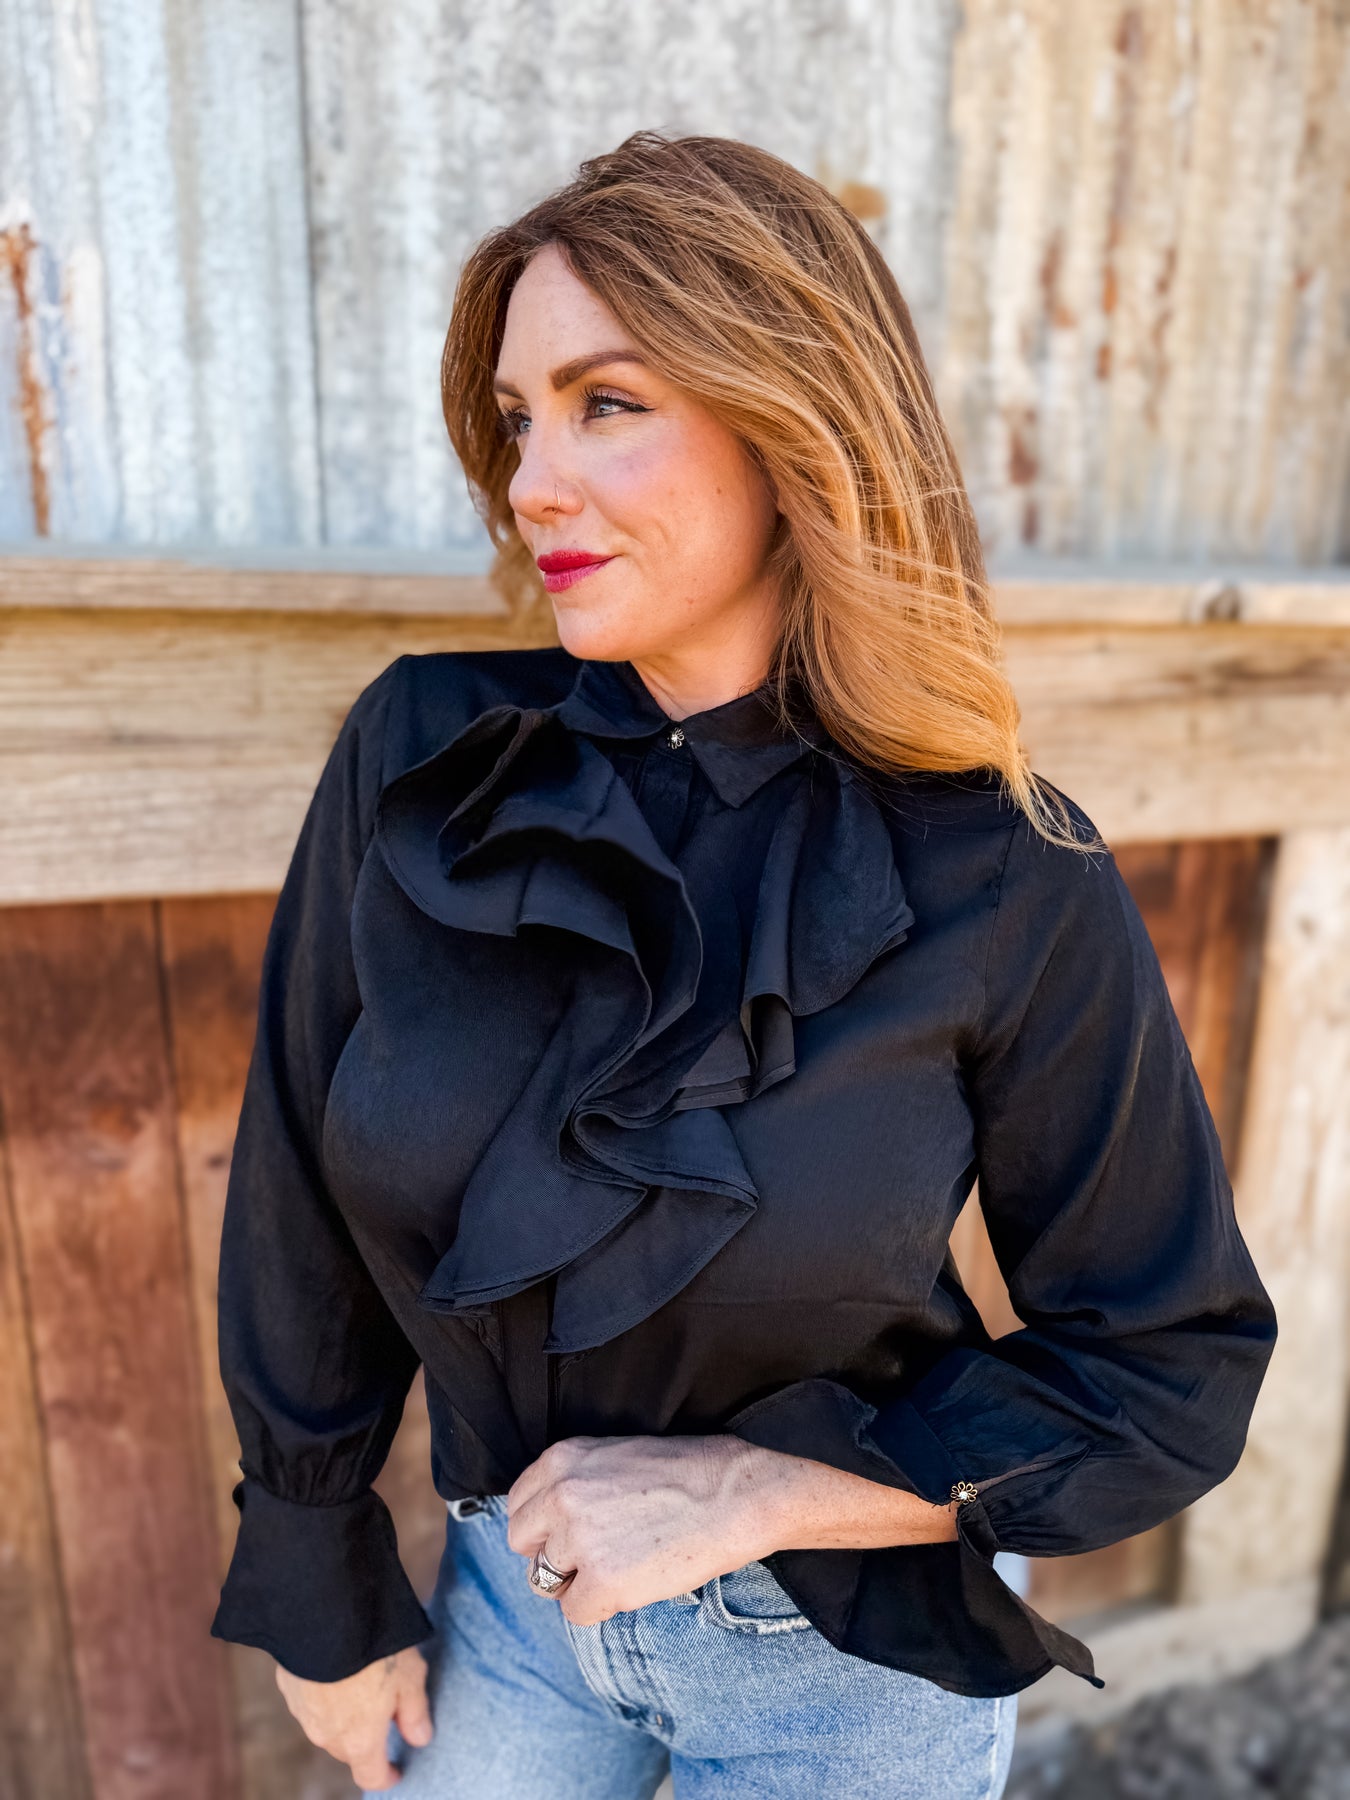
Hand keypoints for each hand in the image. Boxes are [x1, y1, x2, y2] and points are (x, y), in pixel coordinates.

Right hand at [275, 1645, 431, 1789]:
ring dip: (343, 1714)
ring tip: (360, 1680)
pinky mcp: (289, 1688)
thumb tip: (419, 1738)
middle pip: (350, 1750)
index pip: (372, 1776)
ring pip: (328, 1726)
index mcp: (360, 1740)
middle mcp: (328, 1736)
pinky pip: (311, 1700)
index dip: (386, 1776)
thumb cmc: (374, 1648)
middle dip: (366, 1738)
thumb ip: (415, 1712)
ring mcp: (303, 1714)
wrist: (324, 1615)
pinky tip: (336, 1665)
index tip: (396, 1770)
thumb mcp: (410, 1677)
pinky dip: (324, 1693)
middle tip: (384, 1708)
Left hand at [506, 1434, 957, 1626]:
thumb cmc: (689, 1469)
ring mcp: (578, 1541)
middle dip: (551, 1554)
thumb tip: (548, 1518)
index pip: (517, 1505)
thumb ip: (575, 1480)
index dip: (543, 1525)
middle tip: (594, 1556)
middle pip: (521, 1545)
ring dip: (578, 1583)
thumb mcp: (616, 1454)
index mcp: (562, 1458)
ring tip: (622, 1567)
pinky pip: (575, 1614)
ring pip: (545, 1583)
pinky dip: (601, 1608)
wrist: (739, 1492)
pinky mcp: (602, 1583)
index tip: (570, 1532)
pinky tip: (634, 1585)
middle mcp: (560, 1497)